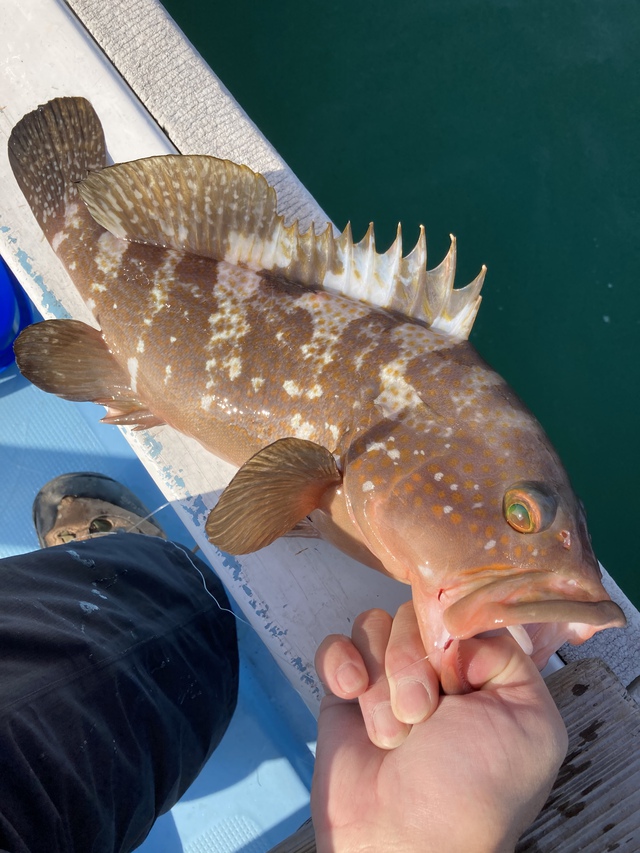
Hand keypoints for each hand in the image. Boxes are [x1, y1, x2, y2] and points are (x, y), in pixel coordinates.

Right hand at [311, 602, 566, 852]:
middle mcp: (438, 672)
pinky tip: (350, 694)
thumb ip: (509, 655)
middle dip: (413, 664)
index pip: (463, 612)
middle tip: (422, 715)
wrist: (401, 842)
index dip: (453, 633)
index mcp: (485, 675)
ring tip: (390, 733)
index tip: (455, 676)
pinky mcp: (345, 692)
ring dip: (381, 679)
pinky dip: (341, 663)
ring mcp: (388, 679)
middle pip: (415, 615)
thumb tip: (459, 627)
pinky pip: (336, 645)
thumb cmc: (472, 792)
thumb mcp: (529, 723)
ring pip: (375, 626)